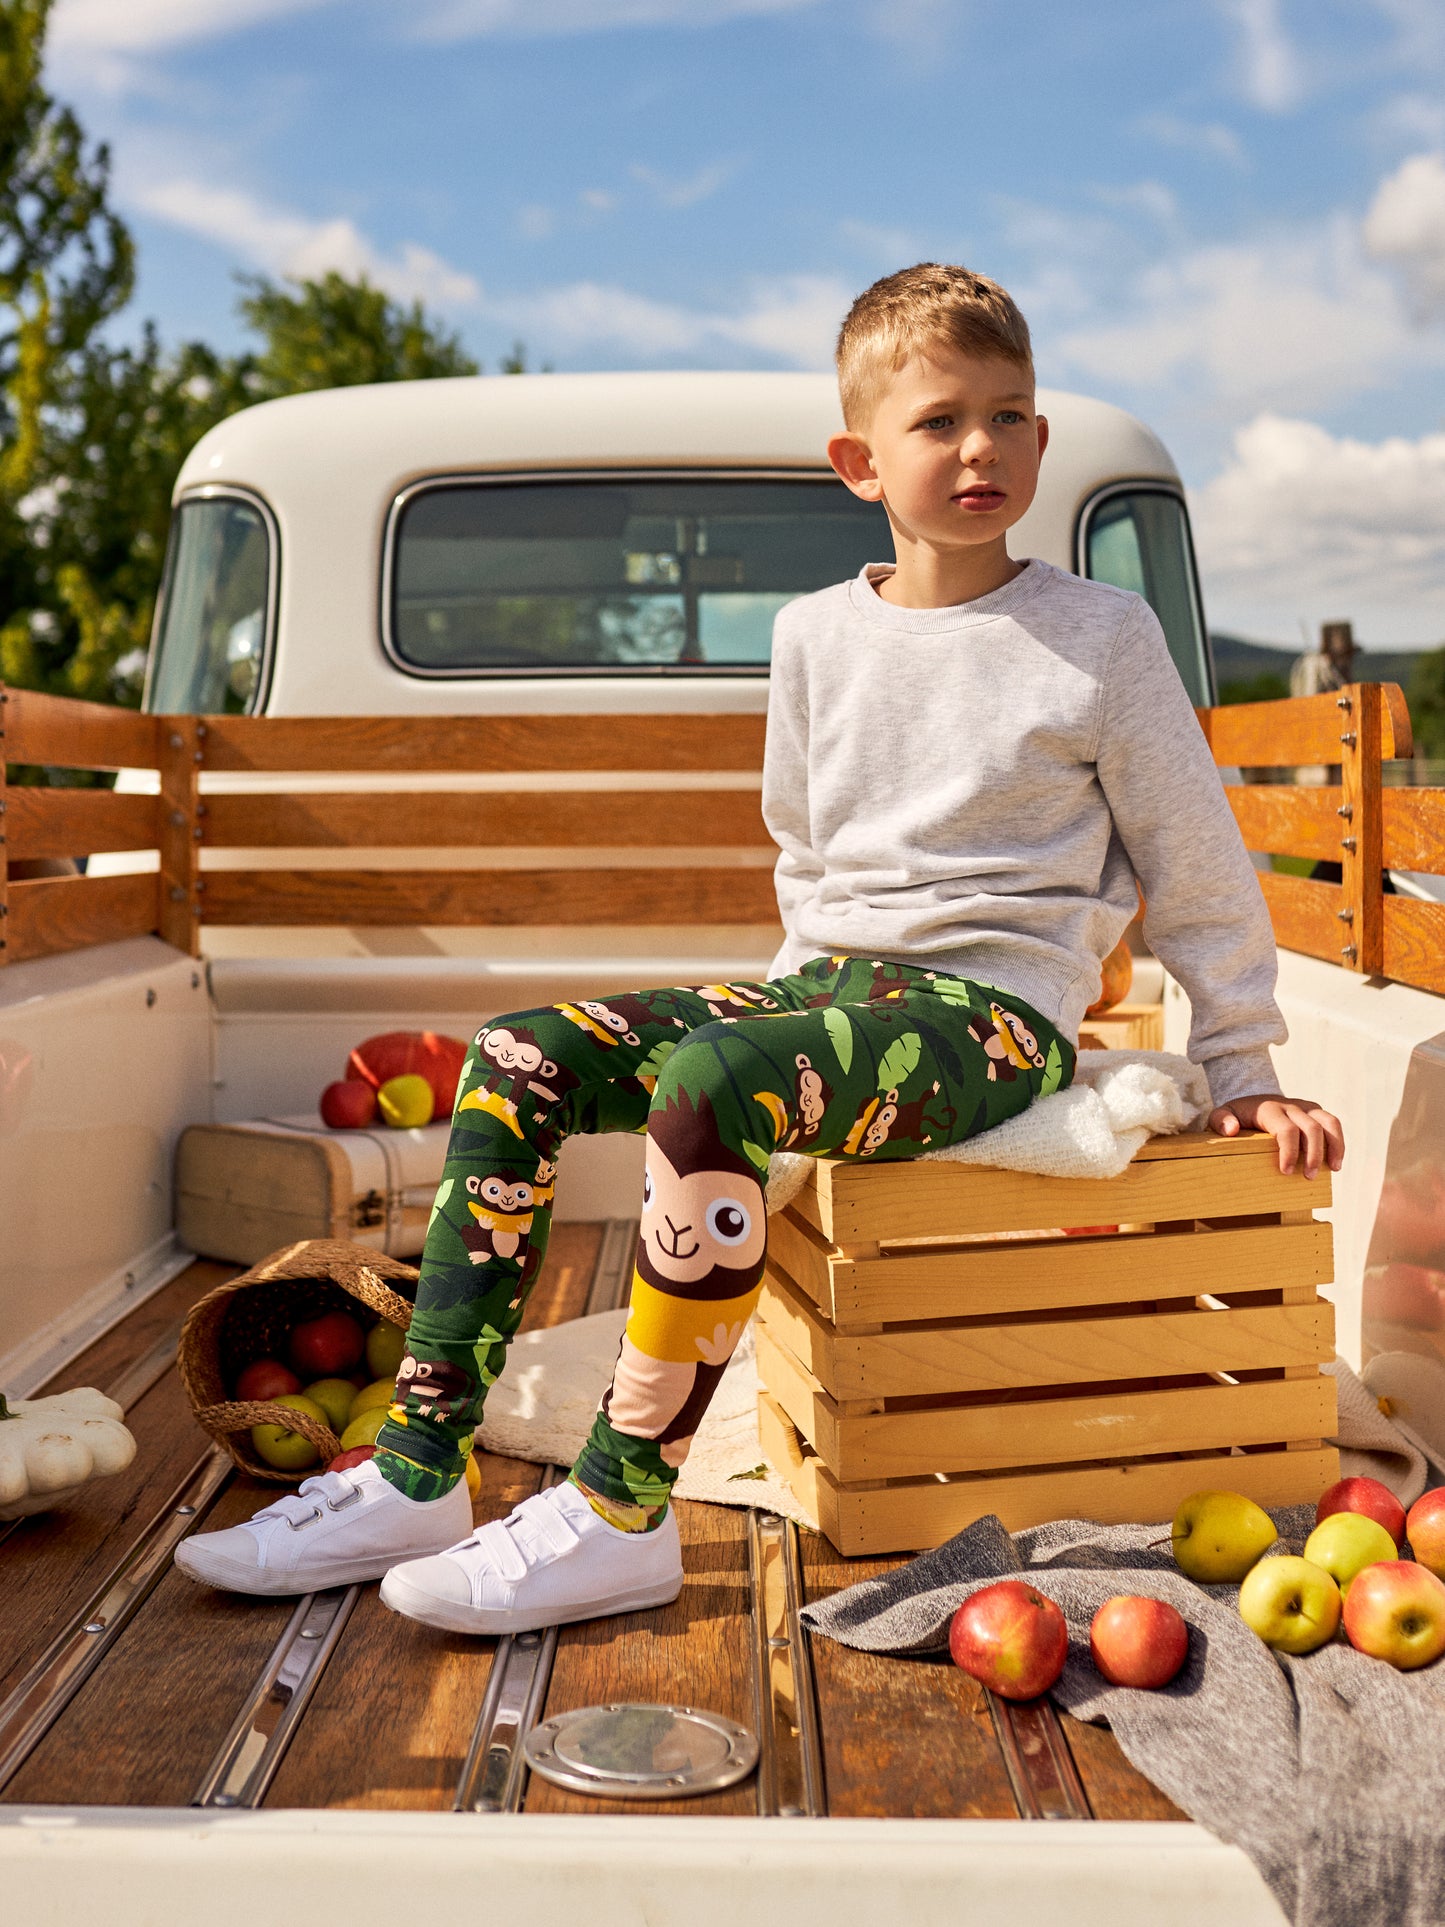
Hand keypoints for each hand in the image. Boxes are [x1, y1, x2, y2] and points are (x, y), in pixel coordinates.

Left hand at [1207, 1094, 1343, 1179]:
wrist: (1252, 1098)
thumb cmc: (1237, 1114)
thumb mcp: (1221, 1114)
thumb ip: (1220, 1120)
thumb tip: (1231, 1130)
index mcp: (1269, 1109)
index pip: (1286, 1129)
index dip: (1289, 1151)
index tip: (1286, 1171)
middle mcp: (1291, 1106)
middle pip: (1310, 1128)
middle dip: (1313, 1154)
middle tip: (1309, 1177)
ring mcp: (1305, 1107)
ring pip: (1328, 1122)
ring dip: (1334, 1146)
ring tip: (1333, 1169)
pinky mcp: (1315, 1111)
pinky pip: (1333, 1124)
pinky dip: (1339, 1142)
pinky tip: (1337, 1162)